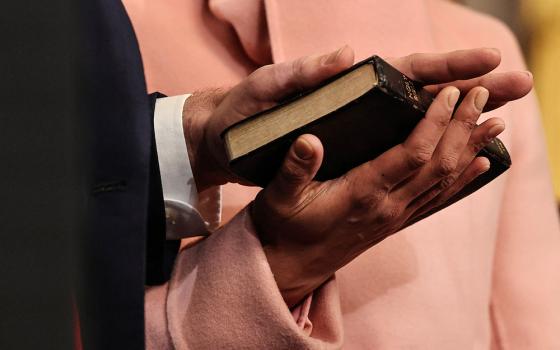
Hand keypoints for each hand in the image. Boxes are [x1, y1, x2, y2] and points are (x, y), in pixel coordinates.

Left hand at [183, 46, 531, 191]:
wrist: (224, 141)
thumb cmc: (242, 112)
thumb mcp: (266, 89)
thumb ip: (301, 73)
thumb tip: (347, 54)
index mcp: (347, 84)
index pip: (405, 70)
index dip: (446, 66)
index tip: (487, 63)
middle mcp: (360, 105)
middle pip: (426, 93)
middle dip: (473, 91)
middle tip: (520, 88)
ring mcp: (359, 129)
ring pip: (420, 124)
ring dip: (462, 122)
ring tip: (503, 124)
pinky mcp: (350, 152)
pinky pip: (397, 152)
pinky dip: (427, 152)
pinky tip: (452, 159)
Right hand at [252, 85, 505, 306]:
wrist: (291, 267)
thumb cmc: (283, 228)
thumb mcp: (278, 196)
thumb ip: (294, 169)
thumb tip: (308, 138)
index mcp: (360, 193)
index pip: (410, 155)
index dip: (434, 123)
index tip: (450, 93)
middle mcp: (386, 207)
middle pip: (438, 164)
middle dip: (463, 128)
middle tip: (483, 95)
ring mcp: (394, 217)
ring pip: (443, 182)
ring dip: (470, 151)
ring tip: (495, 124)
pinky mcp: (394, 223)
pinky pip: (437, 200)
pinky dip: (462, 181)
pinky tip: (479, 165)